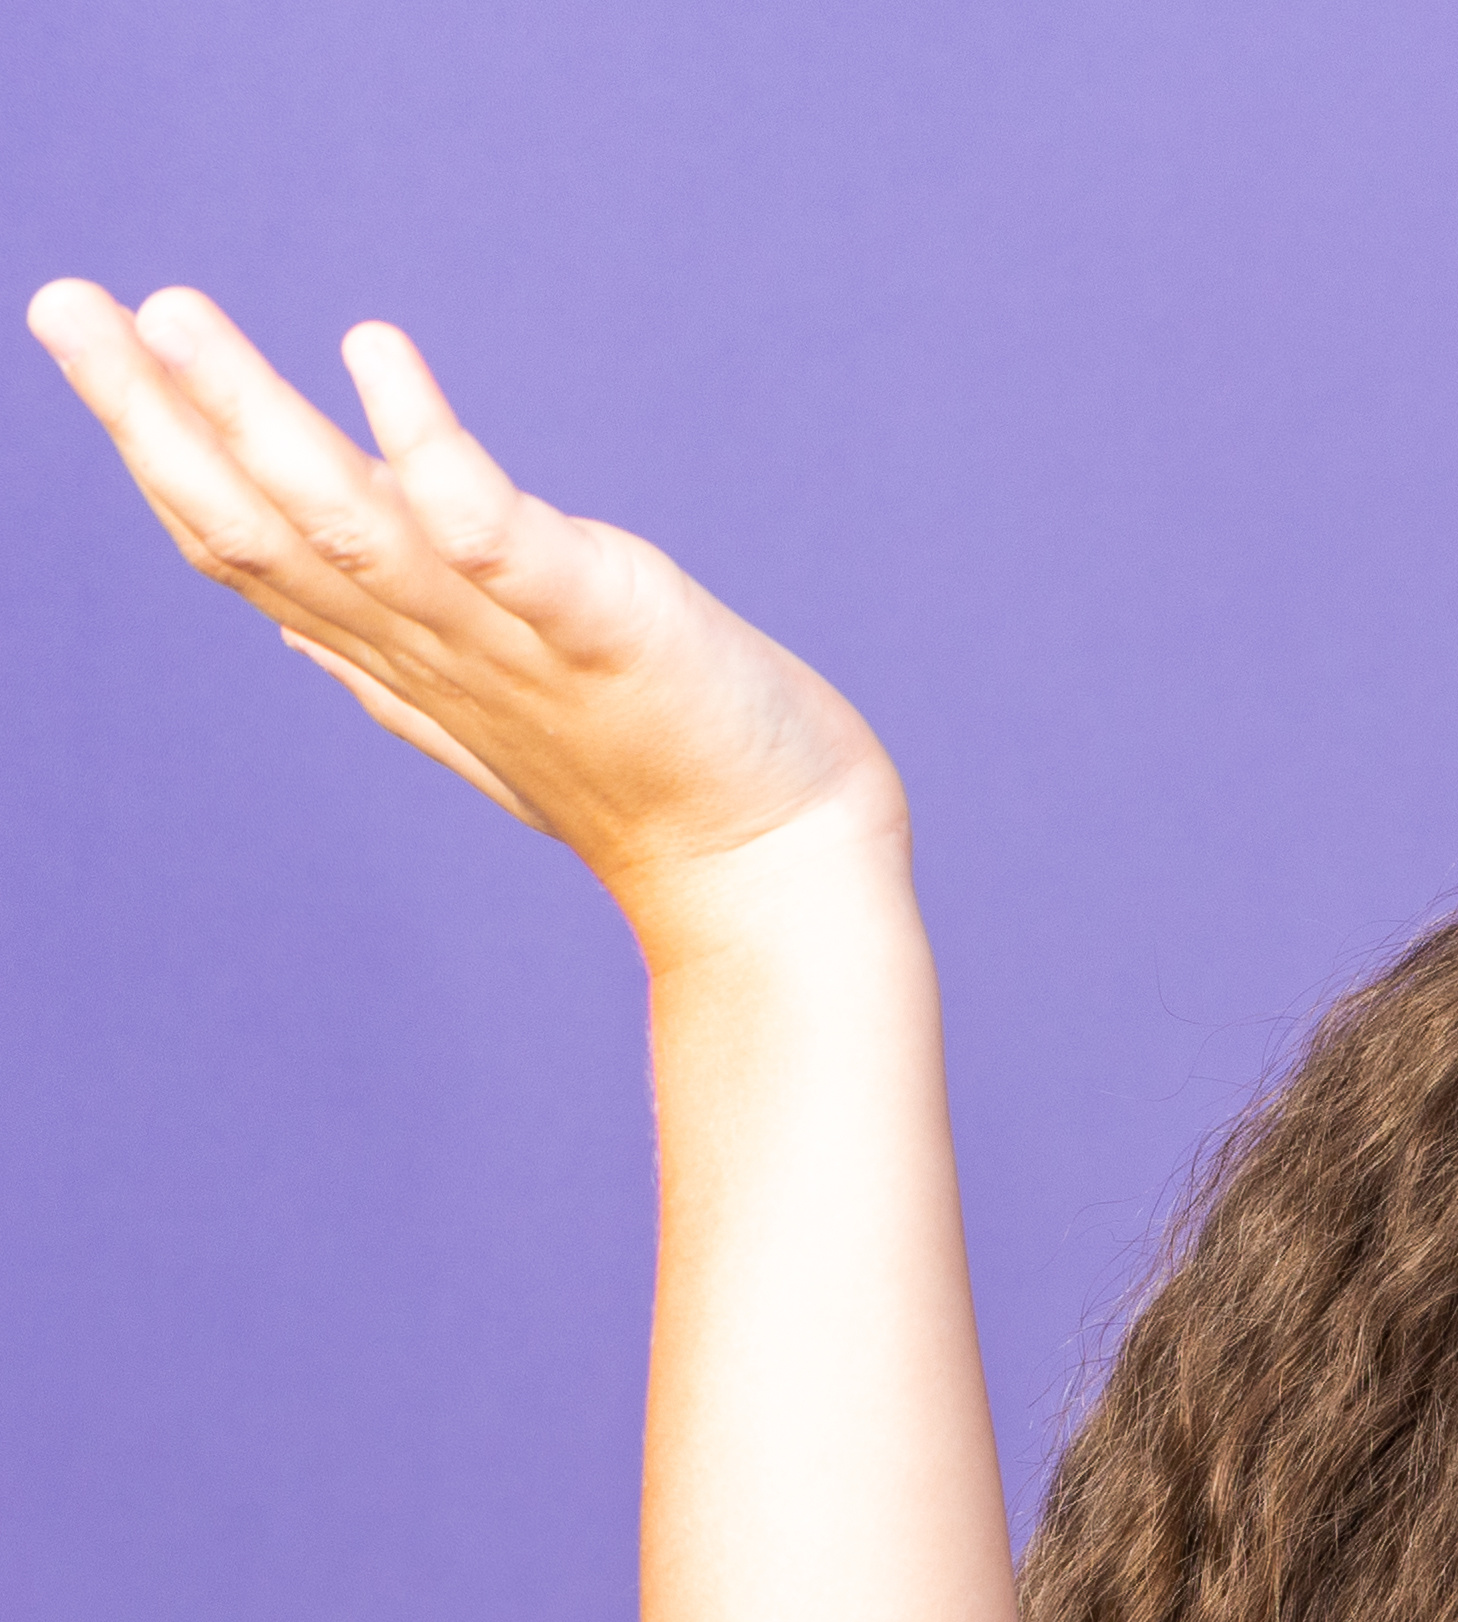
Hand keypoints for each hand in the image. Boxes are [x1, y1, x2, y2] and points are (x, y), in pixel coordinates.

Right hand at [29, 283, 895, 922]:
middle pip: (261, 529)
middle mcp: (430, 646)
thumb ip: (385, 654)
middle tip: (61, 300)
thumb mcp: (487, 706)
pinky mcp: (604, 631)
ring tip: (174, 313)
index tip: (83, 342)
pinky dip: (431, 449)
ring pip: (349, 529)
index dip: (156, 451)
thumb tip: (285, 622)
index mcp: (396, 652)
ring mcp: (510, 642)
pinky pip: (501, 540)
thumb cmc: (640, 774)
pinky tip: (375, 354)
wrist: (772, 870)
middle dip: (154, 418)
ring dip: (255, 420)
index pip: (244, 549)